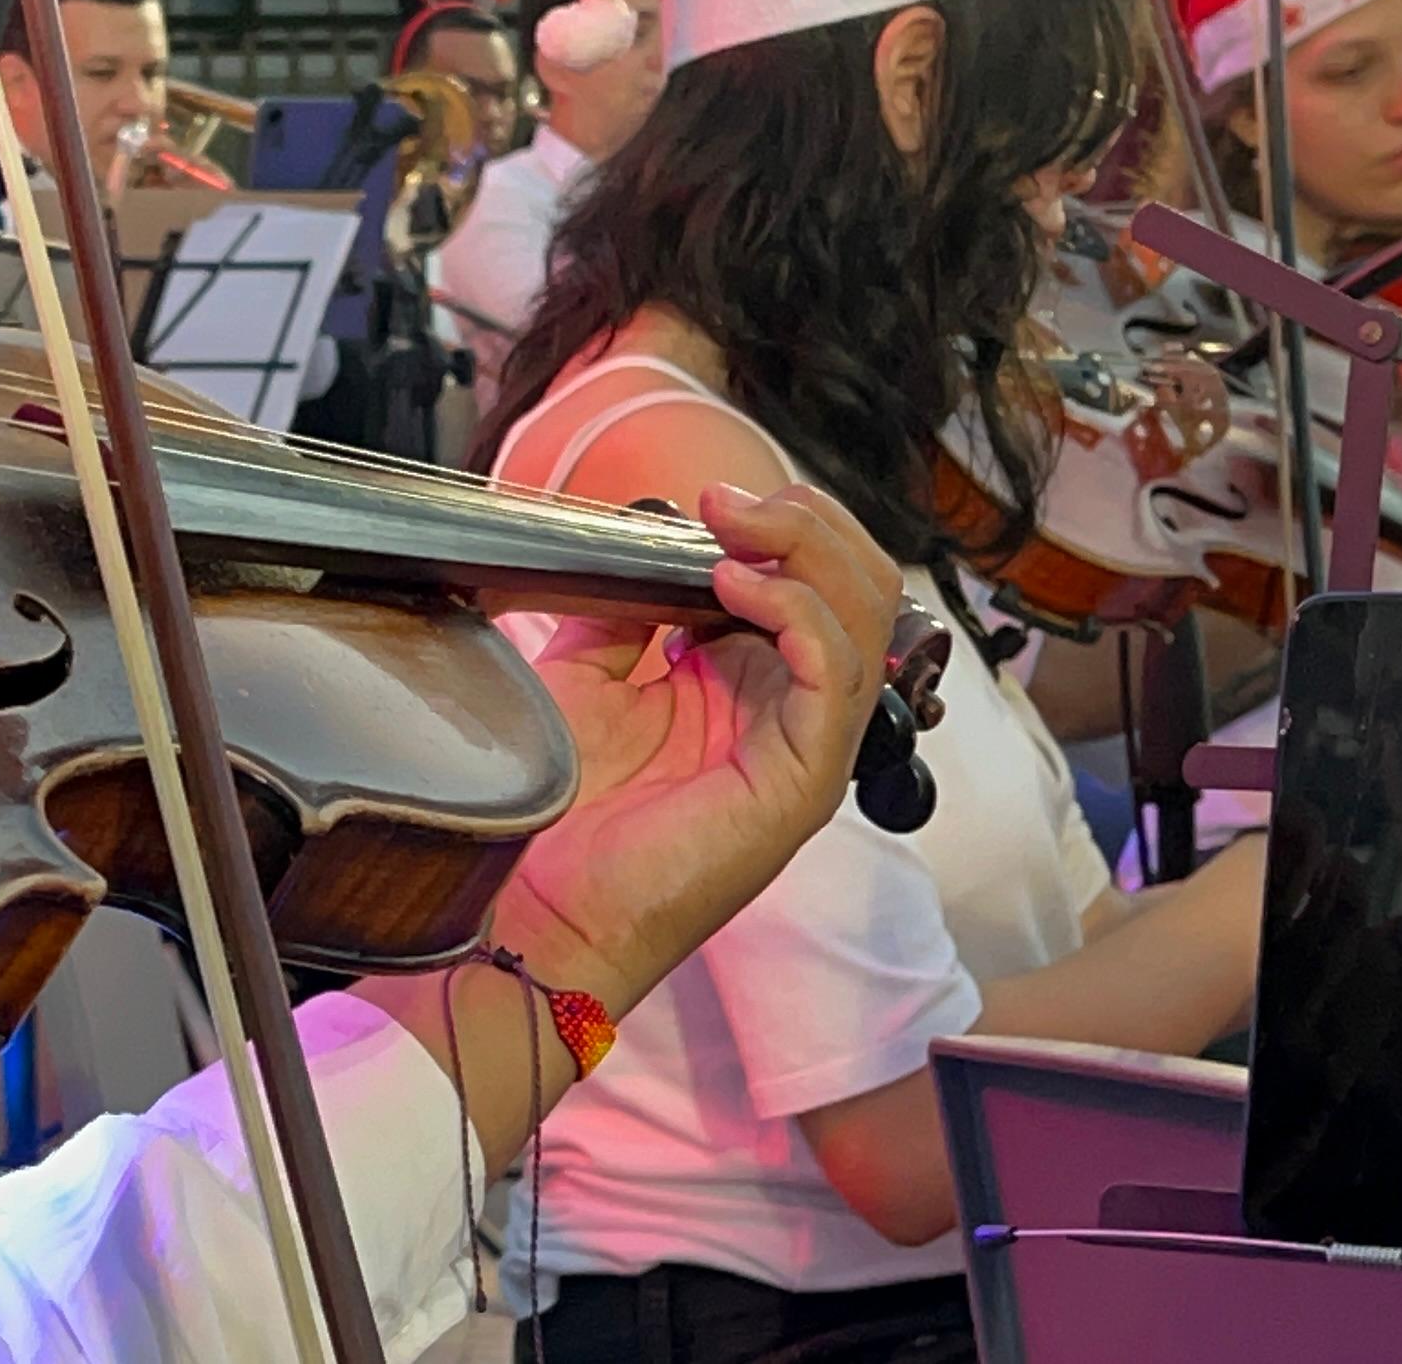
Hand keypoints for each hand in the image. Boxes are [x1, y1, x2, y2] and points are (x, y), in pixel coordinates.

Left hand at [507, 482, 901, 1008]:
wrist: (539, 906)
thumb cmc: (561, 810)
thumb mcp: (587, 674)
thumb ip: (625, 607)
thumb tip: (647, 534)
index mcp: (750, 683)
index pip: (814, 581)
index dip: (777, 525)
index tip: (707, 496)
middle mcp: (791, 712)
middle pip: (855, 589)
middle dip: (804, 523)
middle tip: (730, 498)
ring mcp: (805, 749)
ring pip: (861, 622)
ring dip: (805, 552)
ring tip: (735, 524)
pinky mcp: (803, 786)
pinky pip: (838, 679)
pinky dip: (799, 615)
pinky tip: (739, 585)